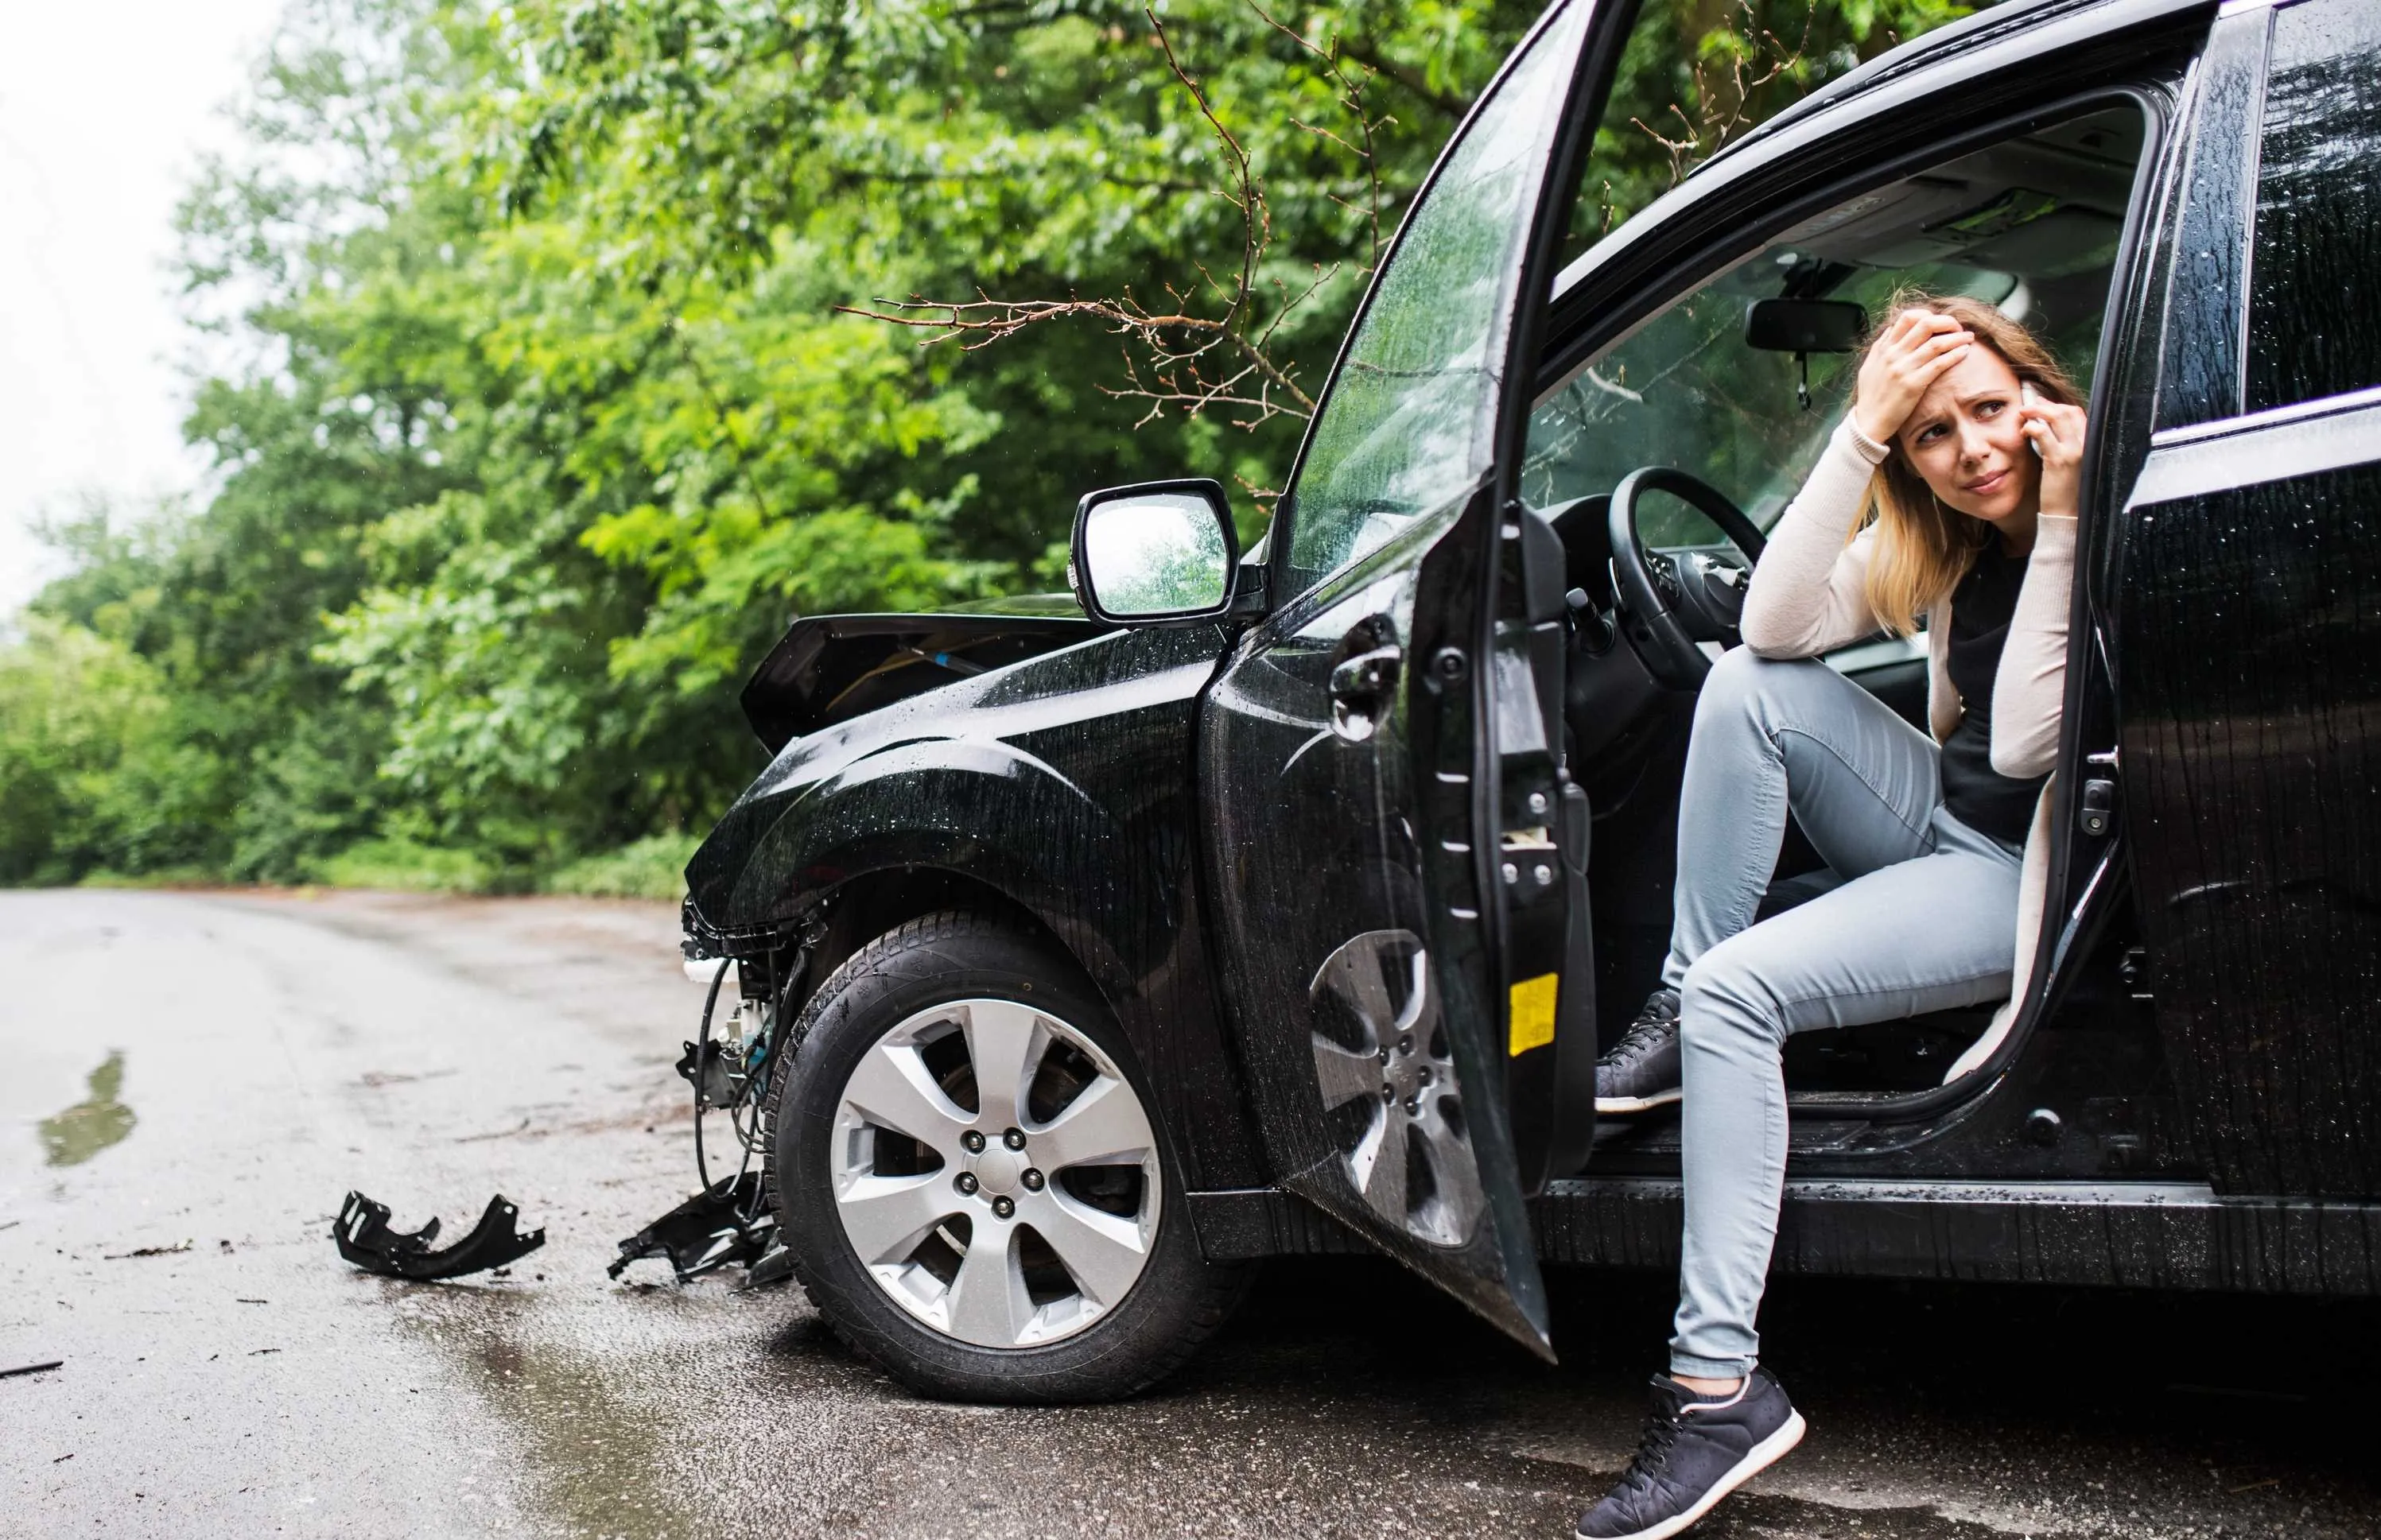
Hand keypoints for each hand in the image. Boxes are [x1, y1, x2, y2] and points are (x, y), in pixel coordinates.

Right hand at [1852, 310, 1973, 443]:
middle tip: (1958, 328)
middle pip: (1925, 324)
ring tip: (1969, 338)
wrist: (1869, 423)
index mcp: (1884, 348)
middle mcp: (1893, 355)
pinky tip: (1965, 352)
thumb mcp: (1869, 366)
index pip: (1908, 317)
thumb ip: (1880, 346)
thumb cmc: (1870, 397)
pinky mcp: (1913, 385)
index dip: (1928, 315)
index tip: (1938, 323)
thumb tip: (1893, 329)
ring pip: (1936, 343)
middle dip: (1947, 322)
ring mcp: (1903, 369)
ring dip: (1957, 337)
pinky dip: (1955, 354)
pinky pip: (1939, 364)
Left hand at [2019, 393, 2088, 515]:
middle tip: (2029, 406)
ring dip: (2037, 411)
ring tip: (2023, 413)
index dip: (2059, 406)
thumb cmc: (2066, 488)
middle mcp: (2087, 443)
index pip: (2078, 414)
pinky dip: (2031, 427)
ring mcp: (2074, 451)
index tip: (2043, 405)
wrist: (2067, 512)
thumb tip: (2049, 424)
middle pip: (2068, 411)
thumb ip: (2066, 443)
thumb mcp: (2071, 461)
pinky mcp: (2059, 460)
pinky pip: (2043, 434)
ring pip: (2057, 417)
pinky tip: (2024, 431)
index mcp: (2091, 443)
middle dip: (2047, 405)